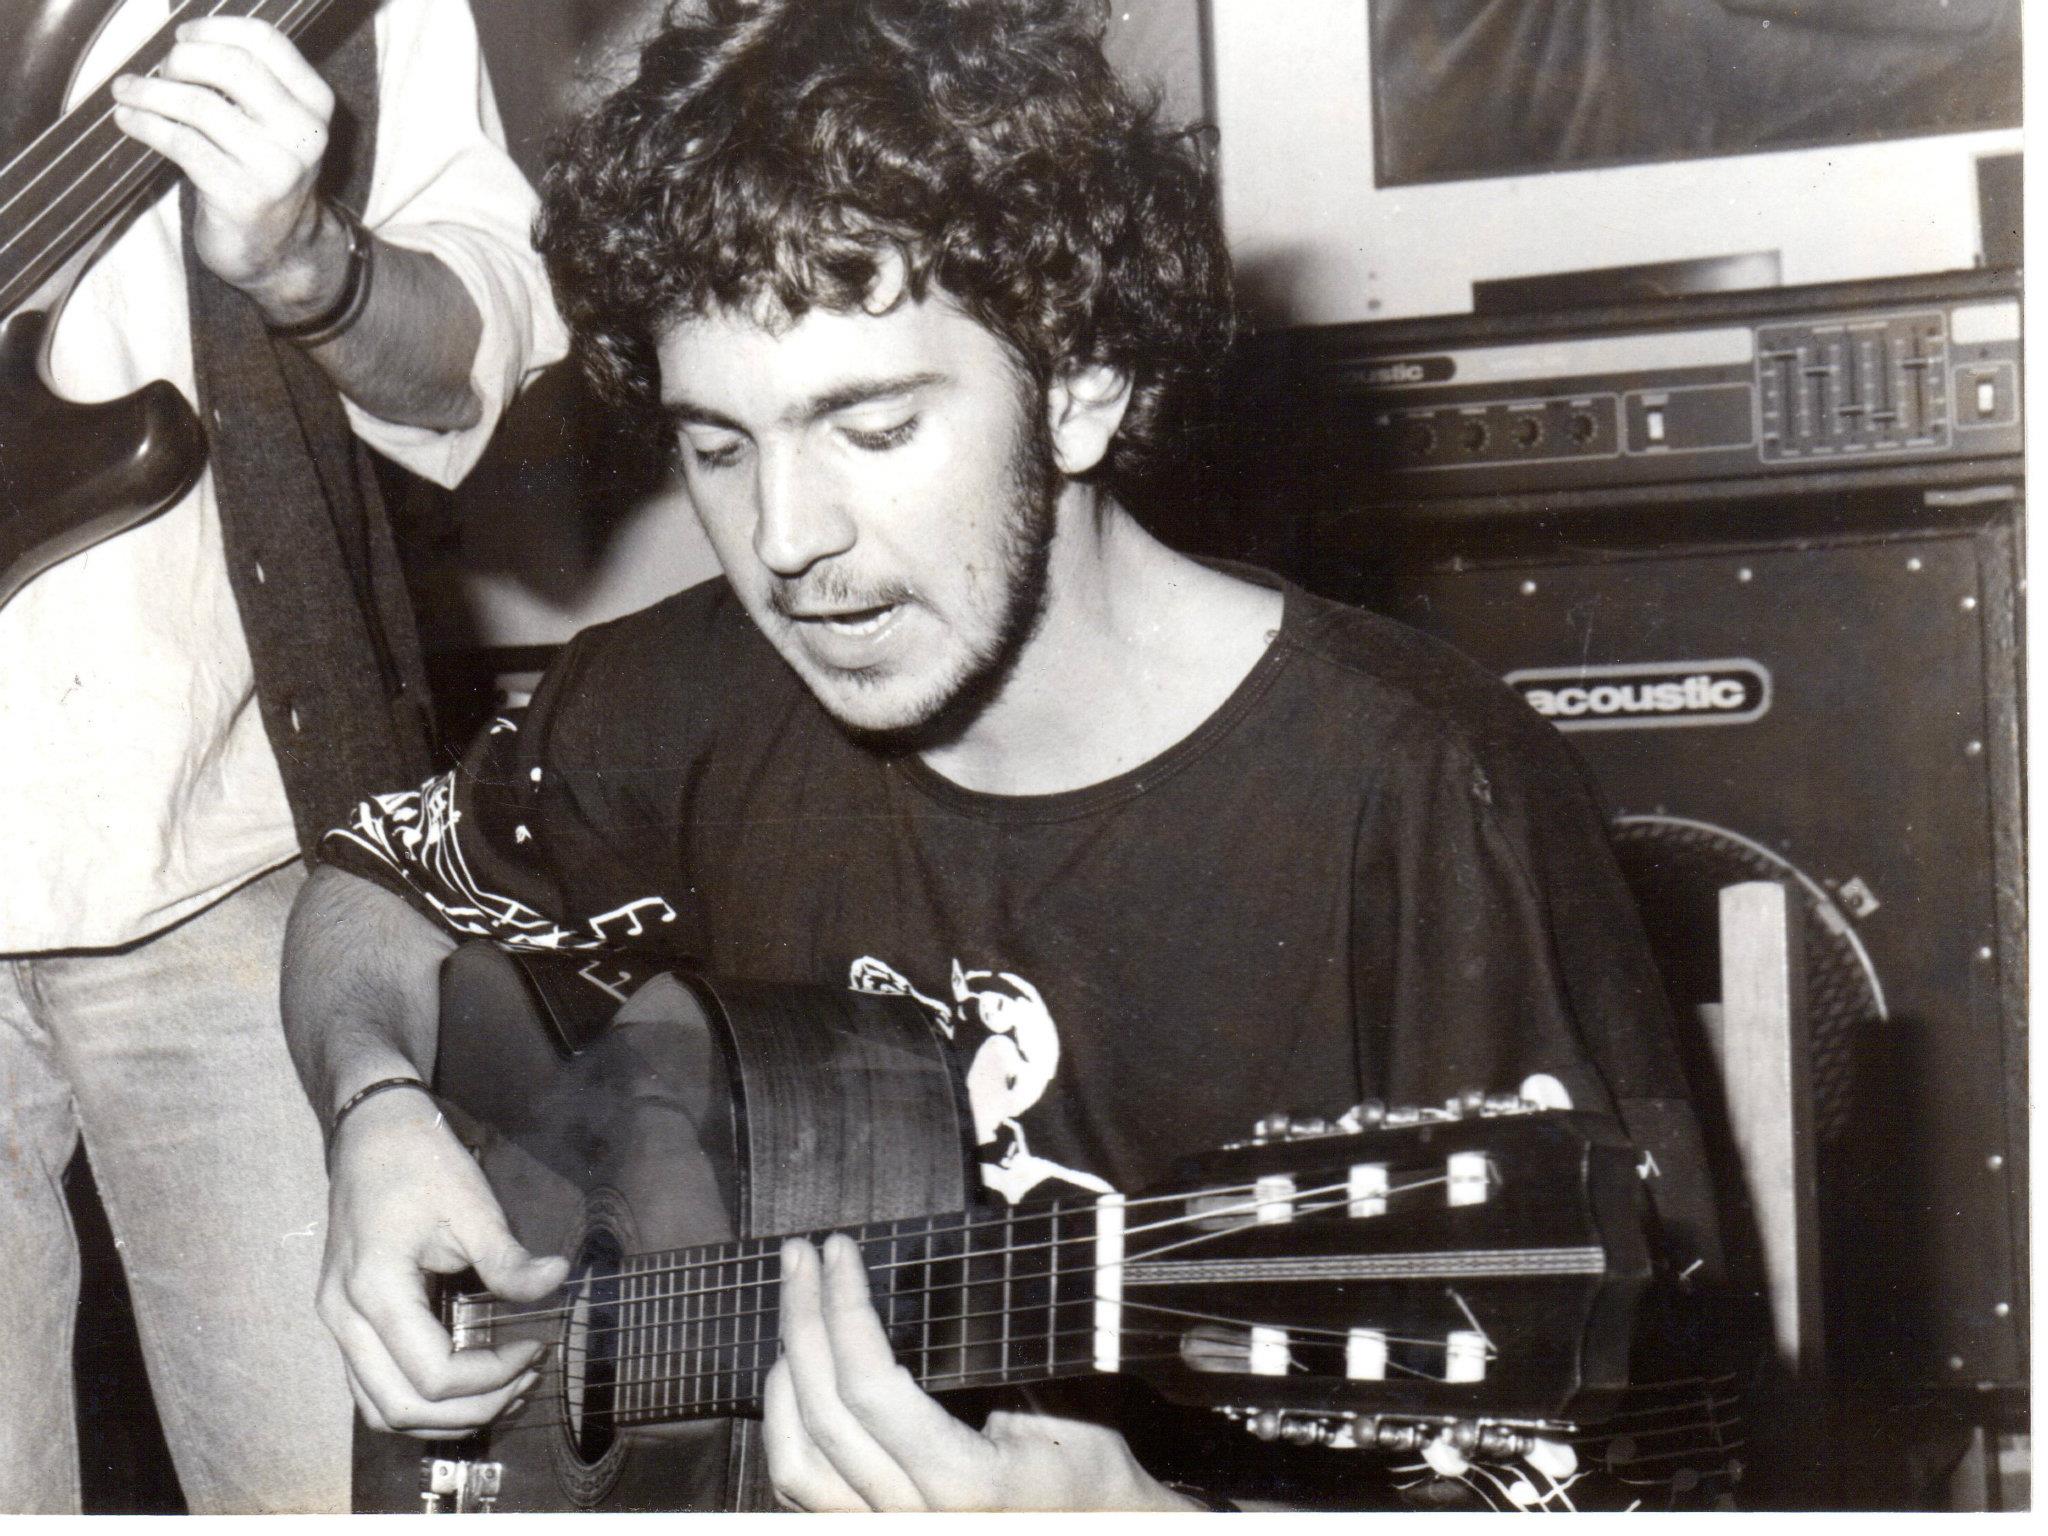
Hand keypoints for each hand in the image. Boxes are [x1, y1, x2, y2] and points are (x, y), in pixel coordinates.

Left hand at [109, 17, 344, 320]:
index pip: (264, 41)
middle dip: (182, 60)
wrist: (278, 249)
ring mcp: (276, 168)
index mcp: (315, 103)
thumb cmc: (262, 172)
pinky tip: (128, 120)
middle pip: (232, 67)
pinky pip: (182, 144)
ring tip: (126, 91)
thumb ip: (248, 81)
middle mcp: (304, 133)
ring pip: (200, 106)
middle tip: (161, 71)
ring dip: (151, 93)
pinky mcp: (242, 196)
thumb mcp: (274, 123)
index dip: (213, 29)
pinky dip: (146, 125)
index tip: (182, 36)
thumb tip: (182, 42)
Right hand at [318, 1087, 570, 1436]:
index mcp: (374, 1291)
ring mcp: (336, 1323)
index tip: (539, 1347)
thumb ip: (508, 1258)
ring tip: (503, 1391)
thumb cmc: (419, 1160)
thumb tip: (557, 1281)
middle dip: (471, 1410)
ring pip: (380, 1408)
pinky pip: (373, 1385)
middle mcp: (343, 1319)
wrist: (371, 1129)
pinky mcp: (345, 1320)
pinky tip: (466, 1383)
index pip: (434, 1374)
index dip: (492, 1376)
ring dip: (442, 1417)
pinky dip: (418, 1399)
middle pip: (401, 1408)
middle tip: (526, 1380)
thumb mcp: (471, 1203)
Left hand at [763, 1233, 1195, 1510]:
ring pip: (797, 1457)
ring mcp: (886, 1529)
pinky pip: (801, 1487)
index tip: (840, 1251)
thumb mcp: (1065, 1398)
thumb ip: (1001, 1354)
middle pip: (824, 1410)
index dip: (845, 1308)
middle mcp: (913, 1516)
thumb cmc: (1090, 1464)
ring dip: (786, 1370)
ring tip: (796, 1306)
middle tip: (801, 1256)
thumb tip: (946, 1280)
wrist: (1101, 1526)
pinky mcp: (872, 1529)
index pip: (871, 1386)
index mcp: (963, 1481)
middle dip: (804, 1317)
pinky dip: (784, 1424)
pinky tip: (791, 1375)